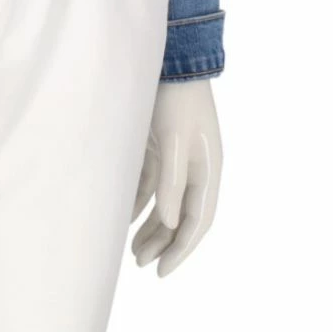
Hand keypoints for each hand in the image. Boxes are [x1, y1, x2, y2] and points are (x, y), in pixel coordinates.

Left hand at [131, 79, 221, 276]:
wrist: (172, 59)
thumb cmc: (176, 99)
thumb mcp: (174, 141)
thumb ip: (172, 182)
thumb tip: (170, 222)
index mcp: (207, 170)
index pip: (197, 222)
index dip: (181, 249)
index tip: (161, 272)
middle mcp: (195, 168)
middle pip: (181, 217)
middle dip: (163, 243)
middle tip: (140, 263)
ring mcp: (178, 157)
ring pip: (165, 203)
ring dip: (151, 227)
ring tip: (133, 250)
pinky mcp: (160, 146)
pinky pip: (151, 183)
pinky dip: (140, 201)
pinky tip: (125, 215)